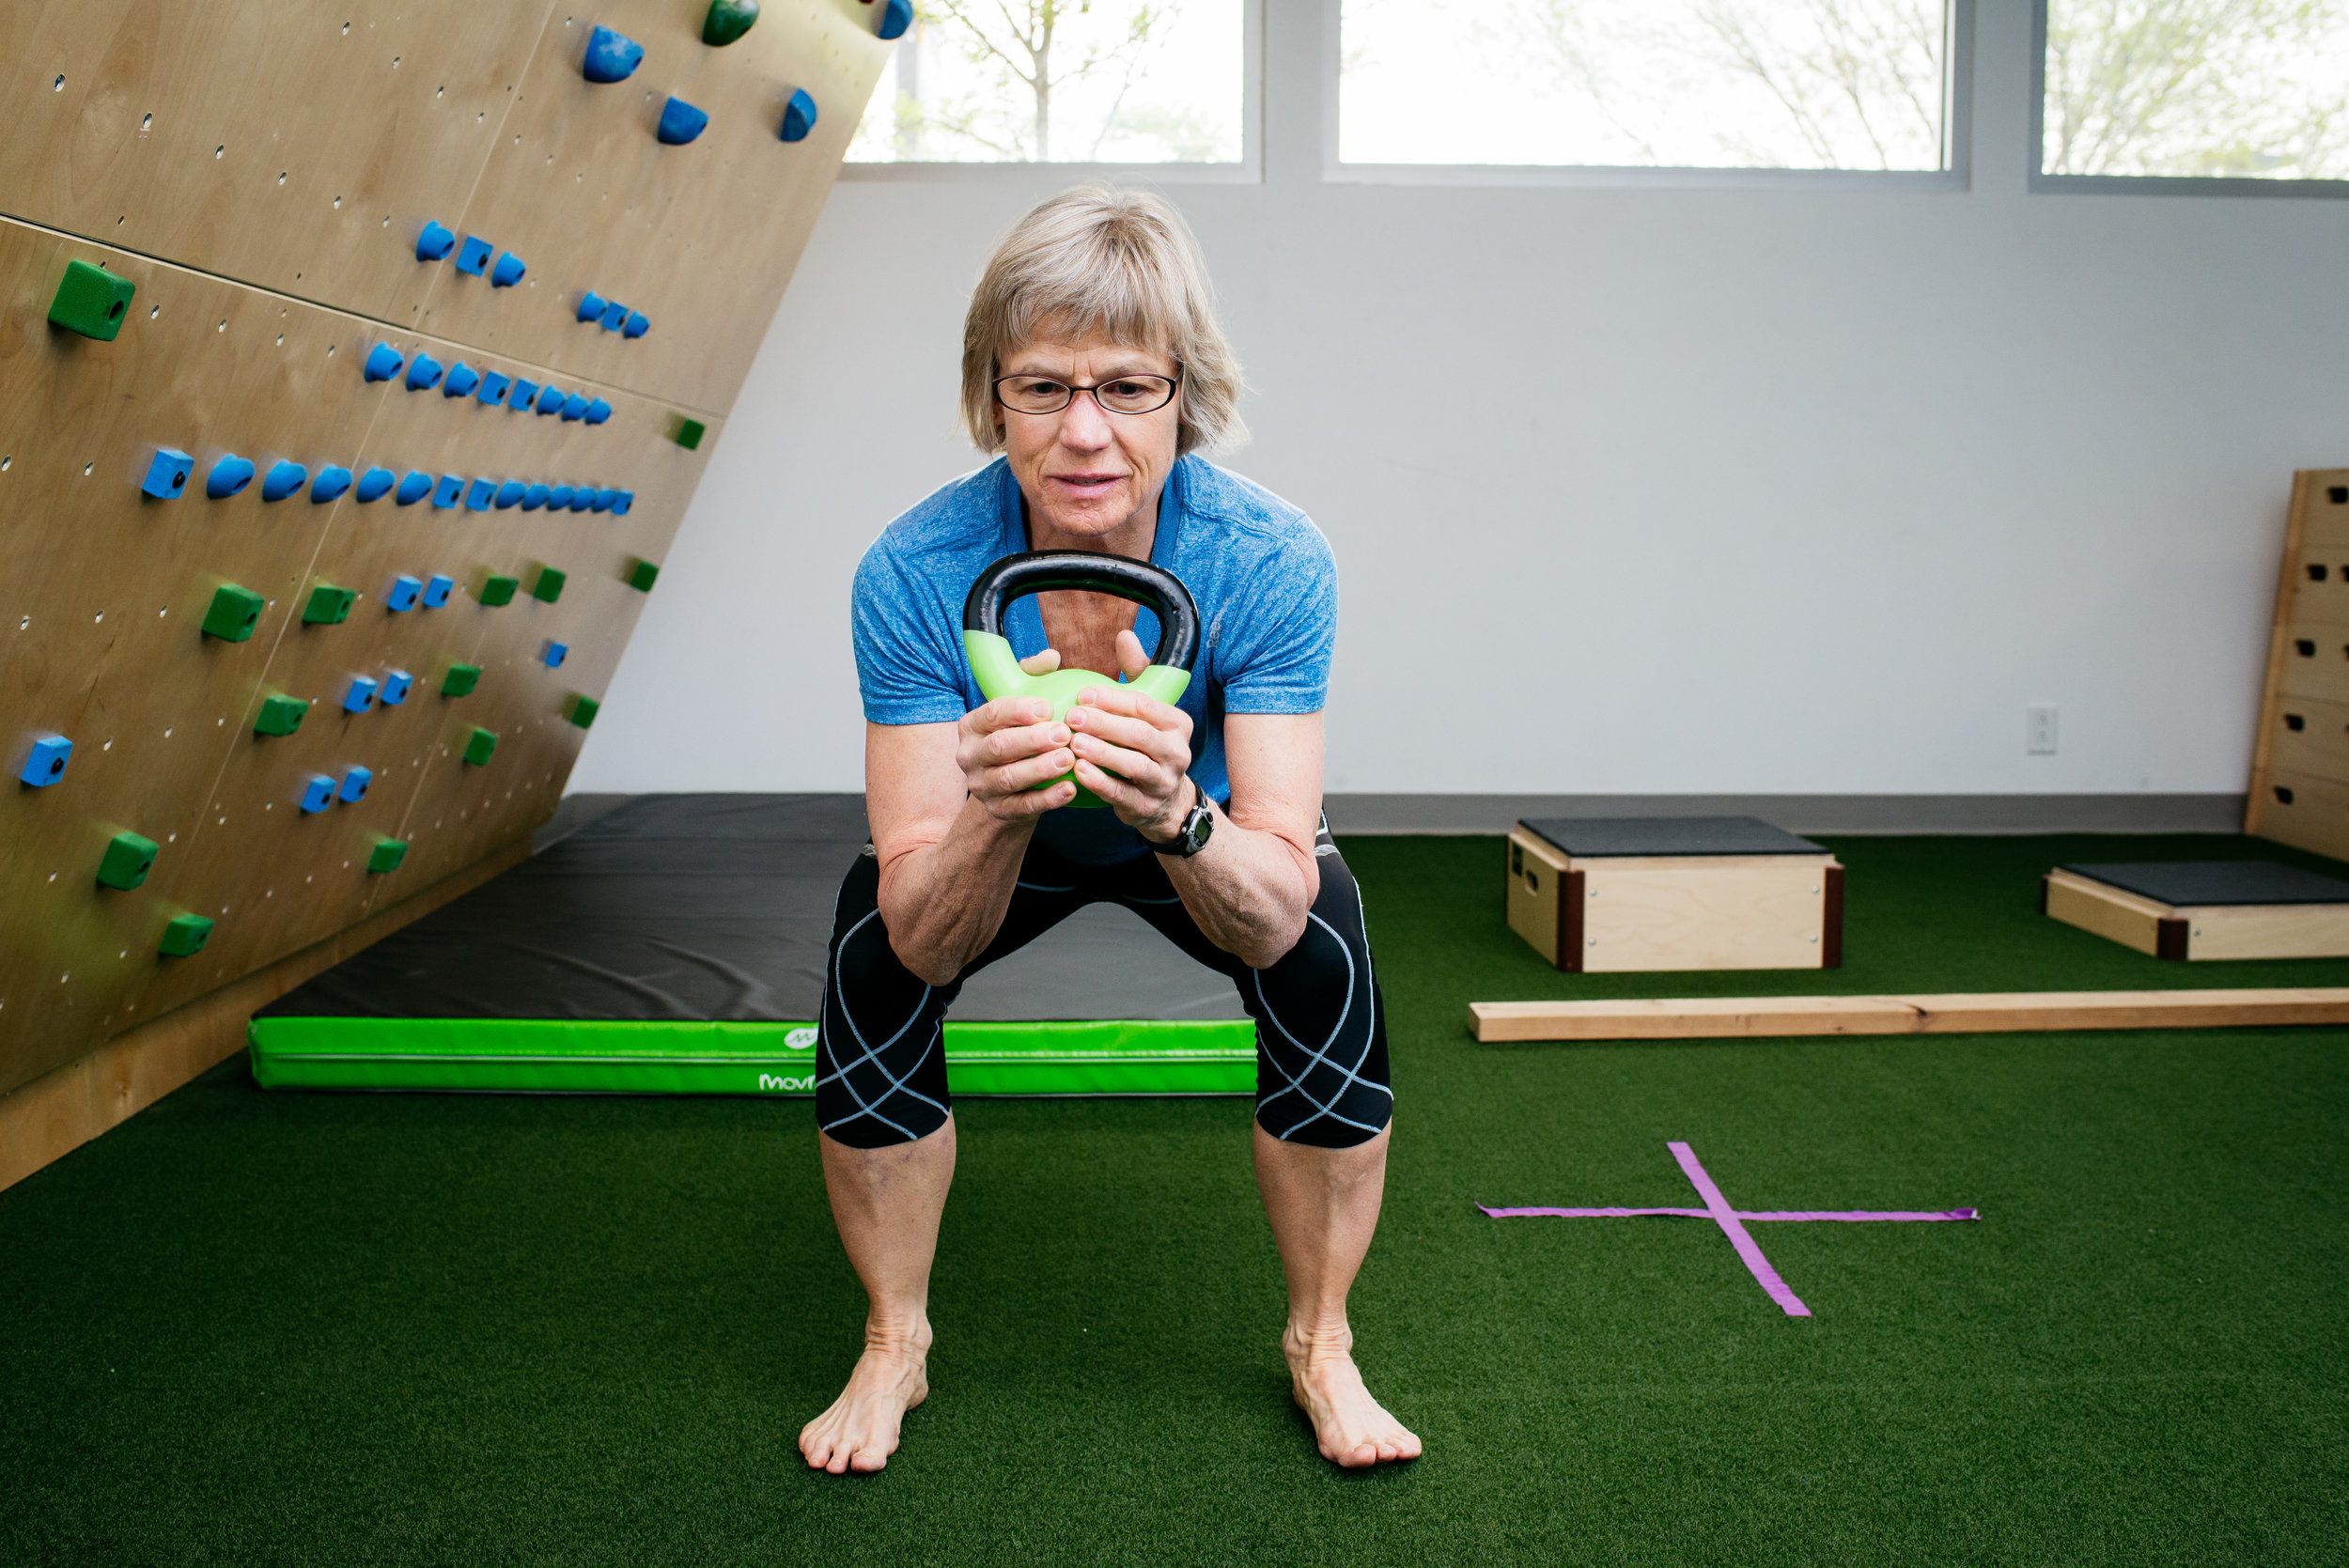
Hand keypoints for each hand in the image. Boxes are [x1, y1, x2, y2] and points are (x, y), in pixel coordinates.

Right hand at [956, 646, 1077, 819]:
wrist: (1008, 790)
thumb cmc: (1019, 736)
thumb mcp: (1020, 708)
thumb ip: (1033, 678)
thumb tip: (1052, 657)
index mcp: (972, 725)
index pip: (992, 713)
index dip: (1018, 711)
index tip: (1048, 708)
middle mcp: (970, 755)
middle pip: (999, 747)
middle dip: (1032, 740)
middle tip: (1064, 733)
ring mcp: (982, 786)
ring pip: (1009, 778)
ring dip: (1040, 769)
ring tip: (1069, 759)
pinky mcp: (999, 811)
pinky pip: (1023, 806)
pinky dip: (1047, 799)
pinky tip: (1070, 789)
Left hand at [1066, 630, 1195, 838]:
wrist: (1165, 802)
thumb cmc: (1146, 745)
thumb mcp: (1147, 711)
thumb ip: (1136, 673)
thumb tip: (1124, 635)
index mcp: (1177, 723)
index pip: (1144, 706)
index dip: (1113, 699)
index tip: (1082, 693)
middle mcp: (1177, 752)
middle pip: (1139, 734)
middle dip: (1105, 724)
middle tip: (1072, 716)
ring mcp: (1164, 781)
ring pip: (1133, 765)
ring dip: (1102, 753)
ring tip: (1073, 742)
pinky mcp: (1146, 806)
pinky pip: (1121, 794)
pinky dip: (1100, 782)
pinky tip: (1077, 772)